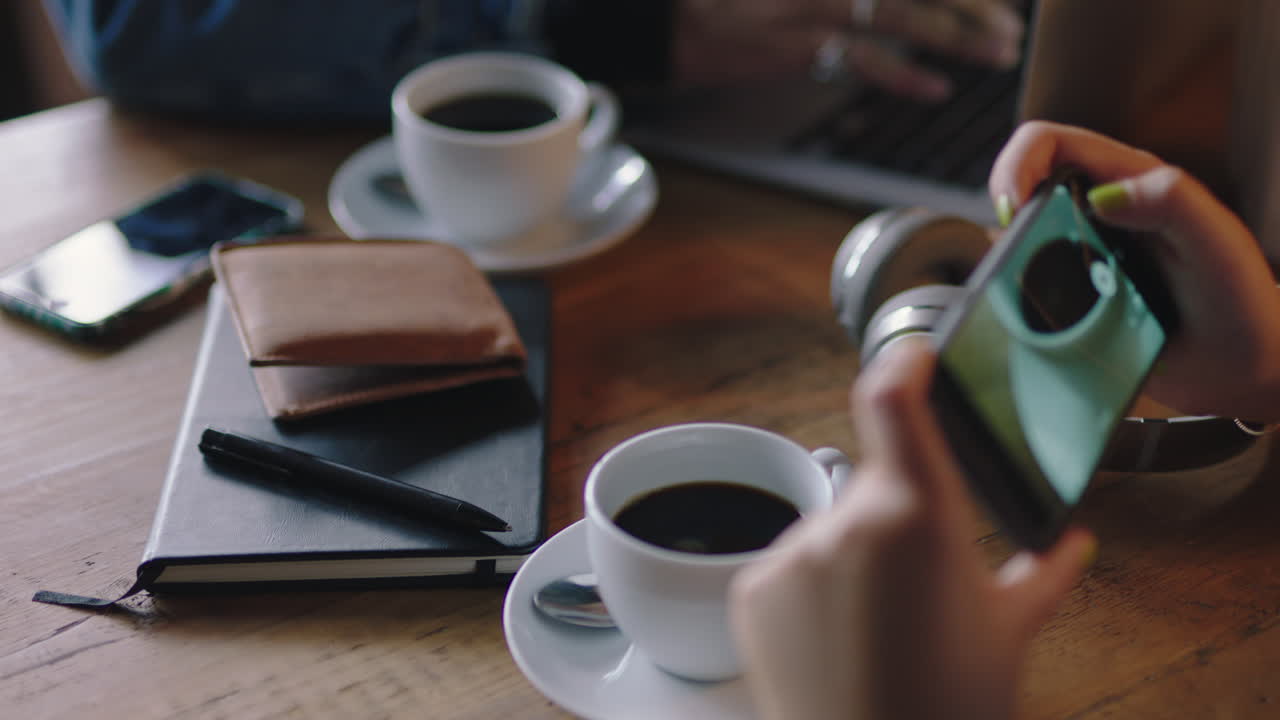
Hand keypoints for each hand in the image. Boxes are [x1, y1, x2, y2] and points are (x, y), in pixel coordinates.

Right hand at [671, 0, 1024, 100]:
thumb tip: (878, 6)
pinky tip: (936, 88)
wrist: (671, 15)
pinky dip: (903, 75)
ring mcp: (816, 6)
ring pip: (903, 16)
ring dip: (956, 34)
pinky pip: (862, 61)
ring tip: (997, 51)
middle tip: (1011, 22)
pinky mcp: (798, 45)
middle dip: (972, 2)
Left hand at [729, 339, 1093, 719]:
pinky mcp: (751, 587)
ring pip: (831, 532)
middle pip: (872, 489)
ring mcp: (793, 553)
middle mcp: (847, 521)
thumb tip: (1068, 545)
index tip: (911, 356)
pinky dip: (811, 589)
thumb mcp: (1008, 634)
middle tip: (919, 583)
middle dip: (895, 519)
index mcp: (918, 515)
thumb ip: (1042, 574)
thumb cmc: (948, 706)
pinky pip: (790, 567)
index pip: (894, 402)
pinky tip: (836, 638)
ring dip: (852, 559)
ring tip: (878, 626)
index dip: (902, 365)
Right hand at [988, 121, 1279, 420]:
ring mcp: (1080, 259)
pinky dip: (1017, 302)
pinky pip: (1024, 293)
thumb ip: (1172, 201)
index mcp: (1128, 182)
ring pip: (1015, 244)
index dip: (1017, 165)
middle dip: (1007, 219)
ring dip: (1009, 265)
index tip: (1012, 209)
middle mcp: (1097, 215)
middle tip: (1015, 256)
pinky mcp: (1070, 302)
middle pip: (1021, 191)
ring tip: (1032, 291)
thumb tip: (1104, 194)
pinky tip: (1040, 319)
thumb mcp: (1216, 242)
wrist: (1245, 371)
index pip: (1048, 144)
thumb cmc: (1244, 304)